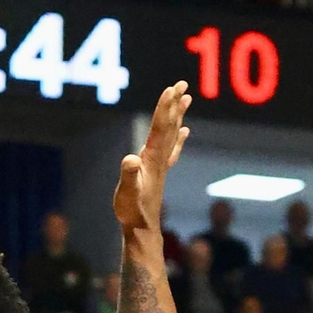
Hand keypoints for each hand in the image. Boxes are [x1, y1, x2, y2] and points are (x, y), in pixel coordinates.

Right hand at [114, 82, 190, 234]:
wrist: (142, 228)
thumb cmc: (131, 211)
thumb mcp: (126, 193)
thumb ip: (128, 175)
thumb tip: (131, 159)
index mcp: (151, 159)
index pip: (159, 128)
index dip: (164, 108)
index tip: (170, 89)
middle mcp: (159, 158)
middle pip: (169, 125)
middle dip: (174, 104)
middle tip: (182, 83)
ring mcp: (161, 165)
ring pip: (172, 134)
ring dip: (178, 115)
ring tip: (187, 98)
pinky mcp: (159, 172)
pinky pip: (171, 149)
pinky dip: (178, 137)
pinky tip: (185, 130)